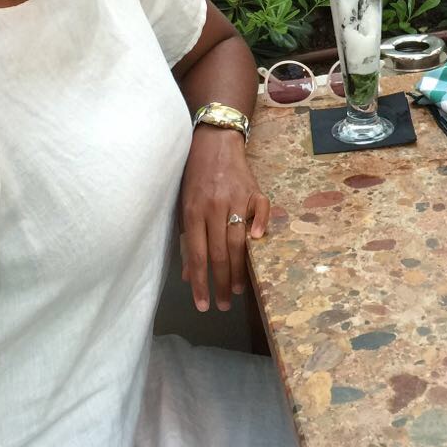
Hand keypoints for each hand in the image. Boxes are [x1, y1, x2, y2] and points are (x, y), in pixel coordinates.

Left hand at [180, 129, 270, 311]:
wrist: (215, 141)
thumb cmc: (196, 177)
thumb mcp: (184, 206)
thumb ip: (188, 239)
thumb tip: (188, 275)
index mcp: (194, 212)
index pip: (198, 255)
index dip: (200, 283)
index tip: (203, 305)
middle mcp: (214, 207)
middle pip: (220, 253)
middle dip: (221, 283)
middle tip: (224, 305)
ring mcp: (236, 198)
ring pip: (239, 240)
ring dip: (238, 269)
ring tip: (238, 290)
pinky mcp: (255, 190)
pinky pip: (261, 212)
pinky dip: (261, 227)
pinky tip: (258, 245)